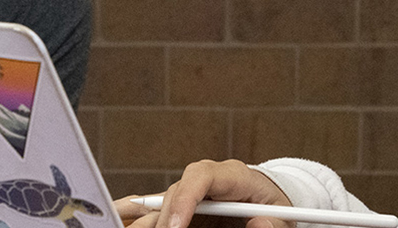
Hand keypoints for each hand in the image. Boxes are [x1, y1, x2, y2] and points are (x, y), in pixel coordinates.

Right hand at [113, 159, 293, 227]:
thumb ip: (274, 224)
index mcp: (232, 175)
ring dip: (139, 219)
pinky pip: (150, 211)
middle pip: (173, 194)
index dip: (184, 199)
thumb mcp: (284, 220)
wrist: (272, 208)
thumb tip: (261, 224)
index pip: (201, 176)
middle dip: (161, 220)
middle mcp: (204, 180)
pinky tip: (114, 219)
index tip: (175, 227)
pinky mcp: (178, 209)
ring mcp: (188, 194)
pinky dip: (131, 217)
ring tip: (116, 225)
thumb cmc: (277, 212)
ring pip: (155, 203)